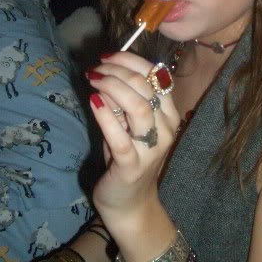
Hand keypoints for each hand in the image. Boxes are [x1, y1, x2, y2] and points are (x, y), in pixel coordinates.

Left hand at [88, 52, 180, 233]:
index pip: (157, 75)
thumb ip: (124, 100)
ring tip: (92, 80)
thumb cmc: (129, 157)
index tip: (108, 56)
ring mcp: (151, 148)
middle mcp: (166, 128)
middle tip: (95, 68)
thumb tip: (105, 71)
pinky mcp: (132, 166)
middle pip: (146, 86)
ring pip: (137, 107)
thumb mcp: (129, 124)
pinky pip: (120, 137)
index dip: (131, 60)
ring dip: (112, 87)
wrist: (130, 204)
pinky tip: (93, 102)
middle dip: (117, 71)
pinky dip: (106, 116)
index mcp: (169, 114)